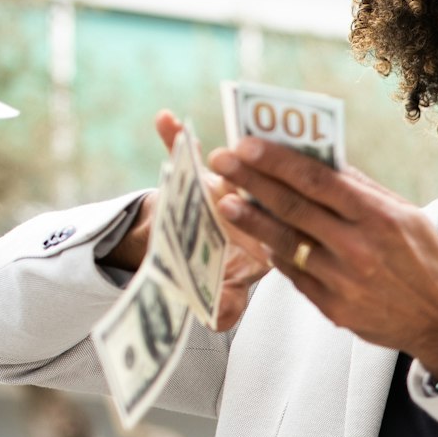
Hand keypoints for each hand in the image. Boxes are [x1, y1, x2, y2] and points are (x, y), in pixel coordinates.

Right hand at [104, 111, 271, 330]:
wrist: (183, 247)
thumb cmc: (211, 269)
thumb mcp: (218, 292)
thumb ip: (223, 306)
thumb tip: (222, 316)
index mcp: (268, 234)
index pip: (272, 230)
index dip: (263, 230)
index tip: (249, 230)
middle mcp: (253, 204)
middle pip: (255, 189)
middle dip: (241, 183)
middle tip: (225, 177)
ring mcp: (228, 184)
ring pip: (230, 165)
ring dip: (217, 155)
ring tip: (199, 148)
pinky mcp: (197, 171)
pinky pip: (187, 151)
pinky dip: (176, 137)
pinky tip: (165, 120)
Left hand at [207, 138, 437, 376]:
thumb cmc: (426, 260)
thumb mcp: (407, 215)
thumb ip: (363, 190)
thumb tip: (320, 160)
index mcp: (378, 217)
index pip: (316, 179)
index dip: (276, 160)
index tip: (246, 144)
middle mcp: (357, 248)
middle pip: (292, 206)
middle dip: (251, 180)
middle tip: (222, 160)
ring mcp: (342, 281)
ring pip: (284, 242)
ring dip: (250, 218)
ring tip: (226, 200)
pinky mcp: (332, 308)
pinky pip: (293, 273)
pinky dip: (273, 251)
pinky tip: (258, 235)